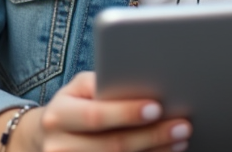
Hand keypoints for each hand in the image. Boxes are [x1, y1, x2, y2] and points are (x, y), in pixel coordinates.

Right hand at [26, 72, 191, 151]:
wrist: (49, 137)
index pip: (95, 116)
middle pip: (112, 145)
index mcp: (57, 117)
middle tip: (182, 126)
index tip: (157, 108)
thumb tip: (141, 86)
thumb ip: (102, 85)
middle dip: (151, 136)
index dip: (126, 113)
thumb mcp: (80, 88)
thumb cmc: (75, 104)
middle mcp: (59, 146)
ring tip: (180, 141)